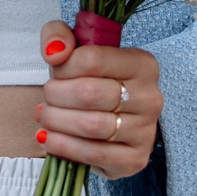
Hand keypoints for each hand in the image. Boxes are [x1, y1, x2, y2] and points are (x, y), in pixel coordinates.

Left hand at [35, 20, 163, 179]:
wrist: (112, 121)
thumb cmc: (92, 81)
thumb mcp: (76, 50)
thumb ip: (59, 36)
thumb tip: (53, 52)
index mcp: (142, 64)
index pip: (93, 59)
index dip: (64, 67)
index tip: (55, 72)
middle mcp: (150, 97)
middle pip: (89, 93)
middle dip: (56, 95)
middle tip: (47, 97)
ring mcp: (146, 130)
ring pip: (90, 125)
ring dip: (57, 121)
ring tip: (46, 116)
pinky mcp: (135, 159)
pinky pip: (94, 153)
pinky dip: (64, 146)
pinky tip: (49, 139)